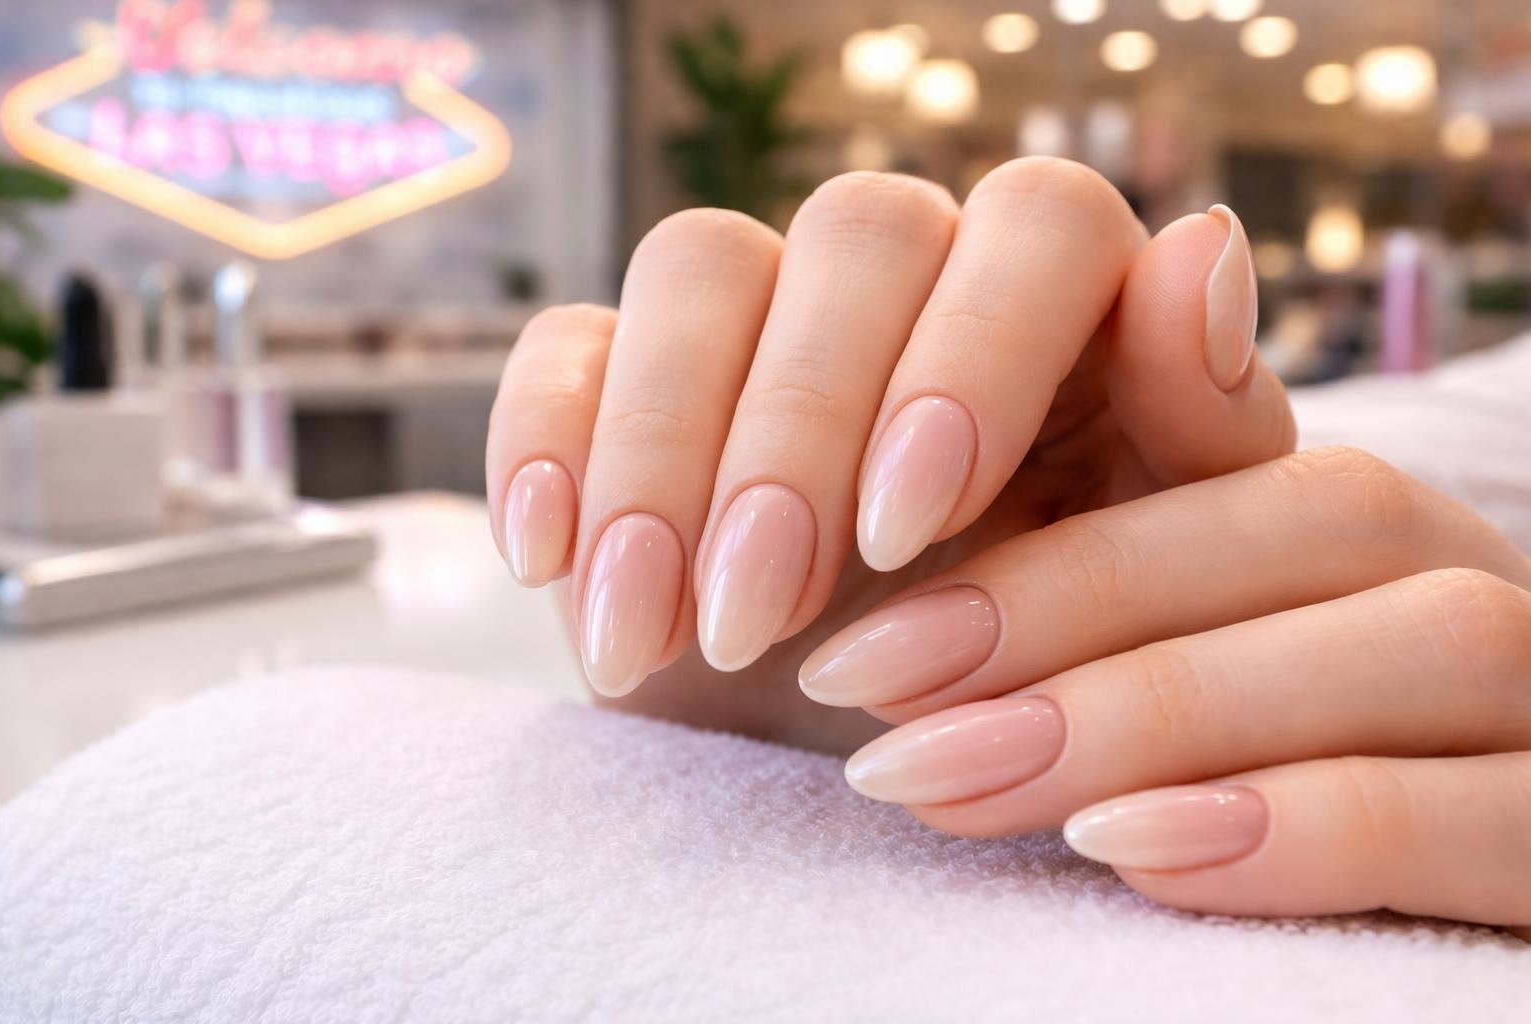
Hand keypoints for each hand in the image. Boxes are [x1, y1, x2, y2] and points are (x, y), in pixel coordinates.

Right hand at [486, 158, 1293, 749]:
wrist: (890, 762)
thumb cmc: (1048, 671)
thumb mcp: (1159, 585)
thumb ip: (1200, 428)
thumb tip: (1204, 242)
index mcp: (1070, 307)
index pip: (1041, 223)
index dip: (972, 356)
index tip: (903, 534)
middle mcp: (917, 281)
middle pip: (858, 235)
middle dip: (798, 435)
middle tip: (758, 616)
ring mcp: (765, 318)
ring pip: (701, 266)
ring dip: (663, 457)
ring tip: (653, 640)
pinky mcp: (627, 376)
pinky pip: (565, 343)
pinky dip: (540, 443)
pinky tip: (545, 564)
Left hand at [808, 446, 1530, 937]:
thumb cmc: (1164, 791)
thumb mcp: (1121, 651)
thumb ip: (1125, 505)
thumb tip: (1196, 243)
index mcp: (1365, 532)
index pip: (1240, 435)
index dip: (1048, 526)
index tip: (859, 641)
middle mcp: (1481, 582)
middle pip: (1328, 512)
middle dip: (1071, 598)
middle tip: (865, 694)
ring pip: (1429, 637)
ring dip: (1162, 704)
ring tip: (950, 777)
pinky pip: (1496, 813)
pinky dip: (1305, 825)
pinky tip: (1131, 855)